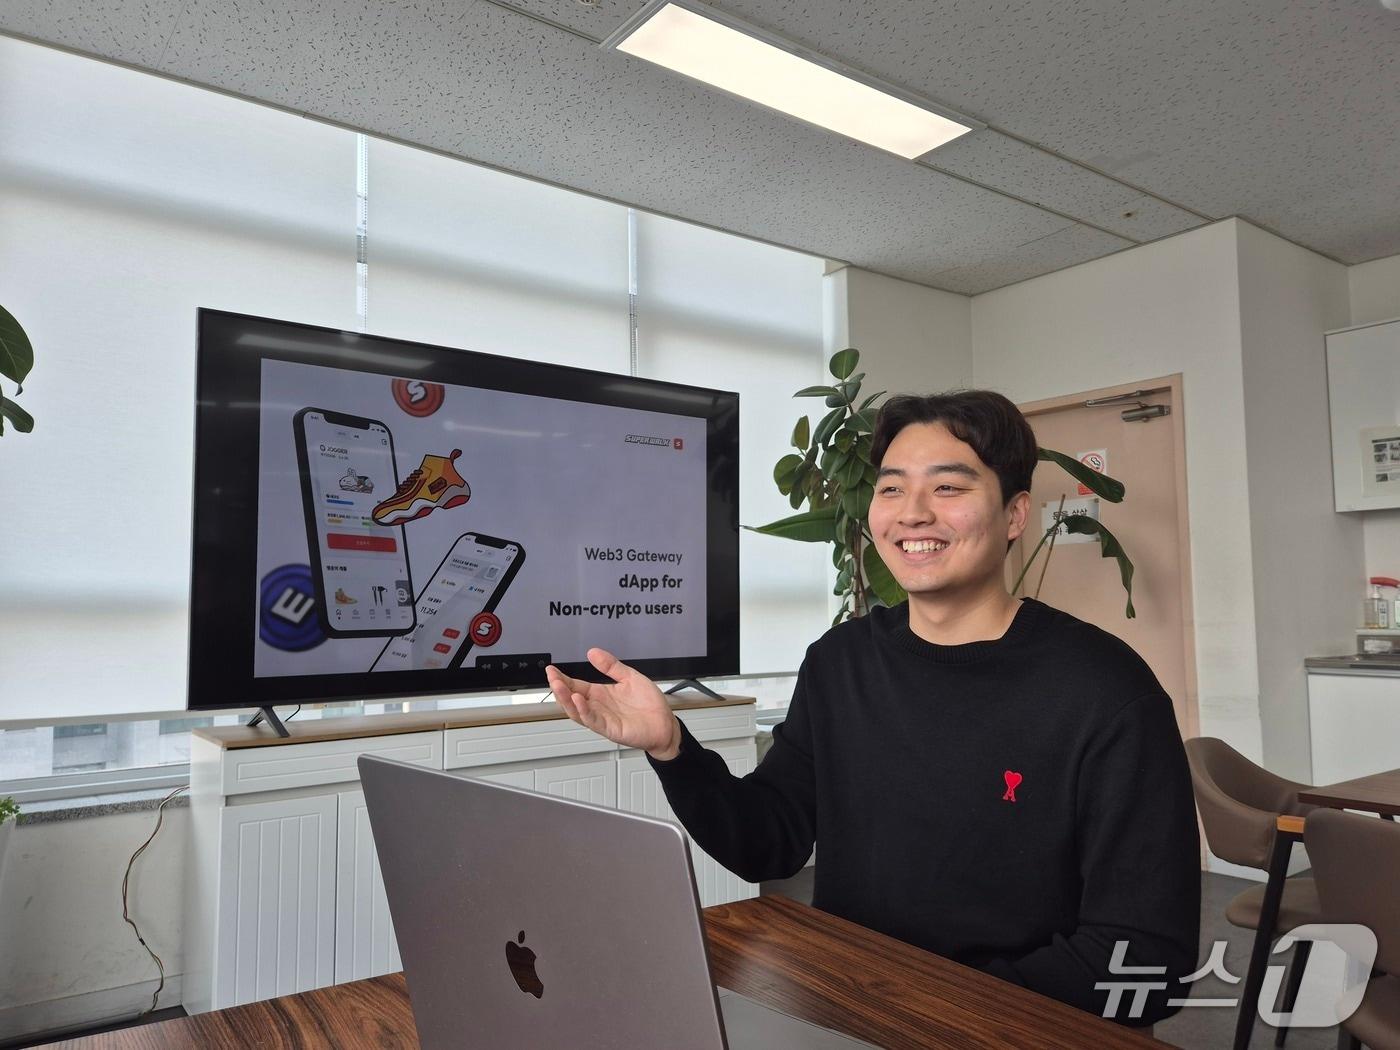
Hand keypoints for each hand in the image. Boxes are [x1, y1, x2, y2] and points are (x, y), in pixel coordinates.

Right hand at [545, 648, 680, 759]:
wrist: (665, 724)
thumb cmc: (649, 705)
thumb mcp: (630, 677)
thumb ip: (611, 666)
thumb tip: (593, 652)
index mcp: (601, 694)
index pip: (576, 685)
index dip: (563, 678)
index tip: (552, 669)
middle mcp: (598, 707)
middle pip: (572, 698)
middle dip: (559, 687)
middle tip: (551, 676)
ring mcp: (603, 719)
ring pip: (577, 711)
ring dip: (566, 699)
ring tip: (558, 686)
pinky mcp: (610, 729)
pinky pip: (593, 720)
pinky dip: (583, 711)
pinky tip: (578, 700)